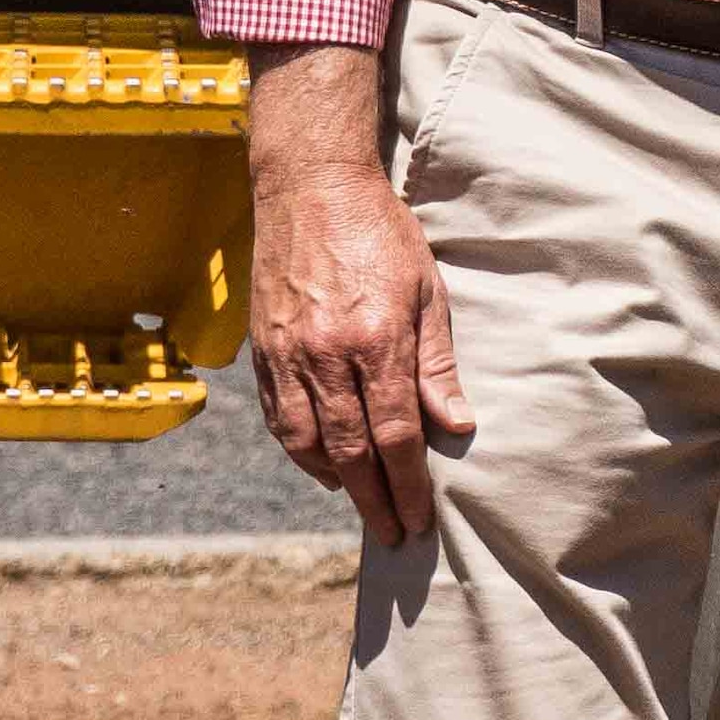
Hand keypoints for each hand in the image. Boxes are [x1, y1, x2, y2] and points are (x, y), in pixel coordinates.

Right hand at [243, 46, 467, 547]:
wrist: (310, 186)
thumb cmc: (381, 233)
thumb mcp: (427, 289)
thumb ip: (437, 363)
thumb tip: (456, 426)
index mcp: (376, 340)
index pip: (395, 435)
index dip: (409, 484)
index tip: (421, 518)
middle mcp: (326, 354)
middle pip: (350, 451)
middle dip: (375, 500)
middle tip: (394, 534)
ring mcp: (288, 354)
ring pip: (307, 442)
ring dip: (335, 482)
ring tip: (363, 503)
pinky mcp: (263, 348)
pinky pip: (278, 418)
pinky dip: (300, 451)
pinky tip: (322, 464)